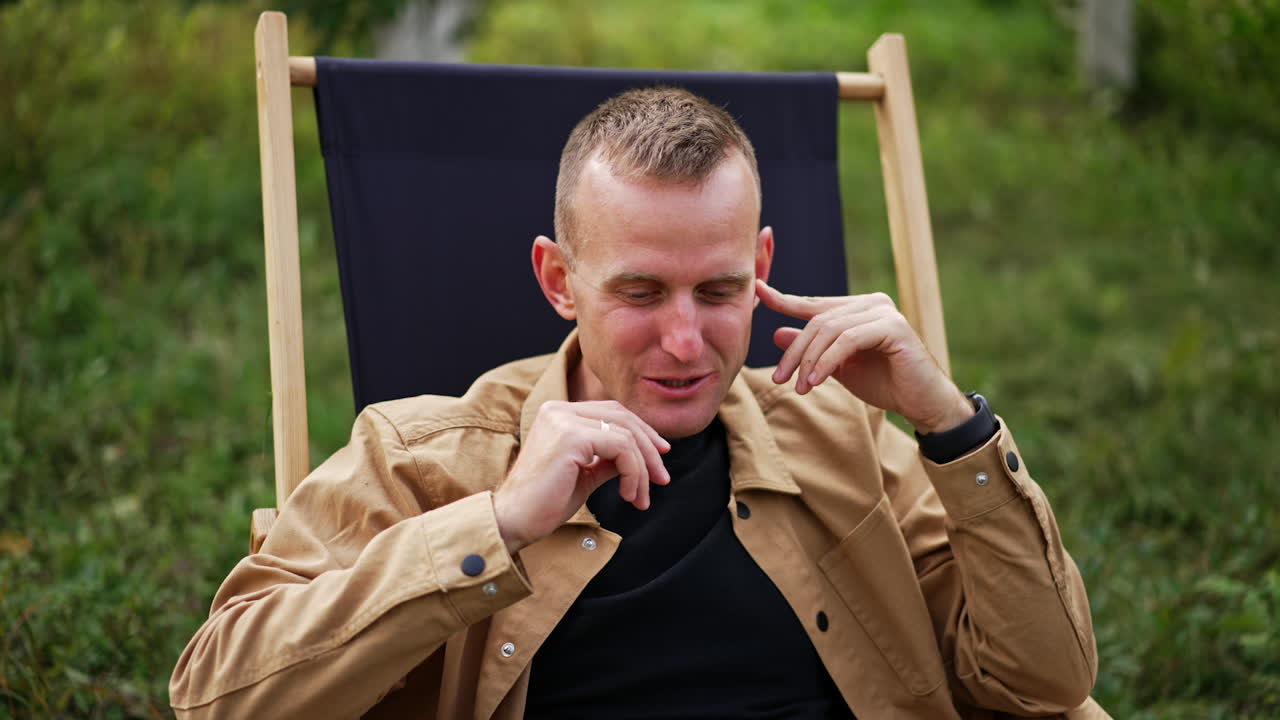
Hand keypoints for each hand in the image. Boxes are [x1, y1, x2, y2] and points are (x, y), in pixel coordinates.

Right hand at [492, 400, 670, 554]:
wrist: (512, 522)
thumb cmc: (545, 502)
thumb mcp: (585, 474)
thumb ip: (609, 458)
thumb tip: (642, 456)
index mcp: (559, 413)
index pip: (612, 412)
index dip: (641, 432)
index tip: (659, 458)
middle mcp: (559, 409)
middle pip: (623, 417)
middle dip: (649, 449)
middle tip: (662, 479)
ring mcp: (563, 420)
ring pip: (626, 435)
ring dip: (642, 469)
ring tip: (641, 498)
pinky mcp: (571, 437)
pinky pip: (621, 448)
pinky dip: (633, 473)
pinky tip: (628, 495)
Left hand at [756, 280, 972, 434]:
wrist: (922, 403)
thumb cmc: (884, 383)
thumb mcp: (838, 366)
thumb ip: (812, 349)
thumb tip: (777, 331)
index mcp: (859, 308)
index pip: (814, 304)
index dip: (784, 299)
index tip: (758, 291)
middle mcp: (872, 303)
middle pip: (817, 319)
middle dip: (794, 351)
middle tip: (779, 378)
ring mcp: (884, 312)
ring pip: (829, 329)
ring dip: (809, 360)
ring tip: (800, 387)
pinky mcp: (894, 327)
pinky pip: (848, 340)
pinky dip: (827, 361)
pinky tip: (816, 380)